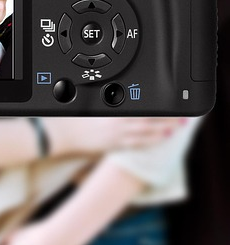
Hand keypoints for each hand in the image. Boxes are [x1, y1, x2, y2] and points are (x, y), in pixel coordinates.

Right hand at [43, 117, 187, 156]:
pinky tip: (157, 141)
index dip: (158, 108)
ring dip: (162, 131)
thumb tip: (123, 98)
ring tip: (175, 129)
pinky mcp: (112, 146)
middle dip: (167, 119)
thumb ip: (109, 103)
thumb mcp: (93, 104)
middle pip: (148, 120)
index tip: (170, 105)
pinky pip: (135, 145)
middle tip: (182, 117)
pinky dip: (149, 142)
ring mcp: (116, 136)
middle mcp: (117, 122)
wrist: (62, 134)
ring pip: (145, 133)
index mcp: (112, 110)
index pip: (141, 107)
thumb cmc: (74, 117)